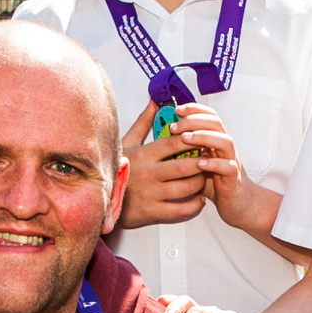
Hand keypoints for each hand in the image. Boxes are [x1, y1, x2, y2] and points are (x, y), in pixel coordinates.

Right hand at [118, 100, 233, 225]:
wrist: (103, 199)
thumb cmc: (119, 169)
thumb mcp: (128, 142)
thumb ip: (145, 121)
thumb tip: (155, 100)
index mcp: (144, 155)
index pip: (174, 143)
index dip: (192, 140)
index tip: (201, 139)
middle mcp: (149, 174)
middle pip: (185, 166)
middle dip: (201, 162)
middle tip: (208, 159)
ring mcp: (152, 194)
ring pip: (186, 187)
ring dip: (200, 182)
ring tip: (204, 177)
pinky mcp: (153, 212)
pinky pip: (181, 210)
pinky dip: (195, 204)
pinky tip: (198, 198)